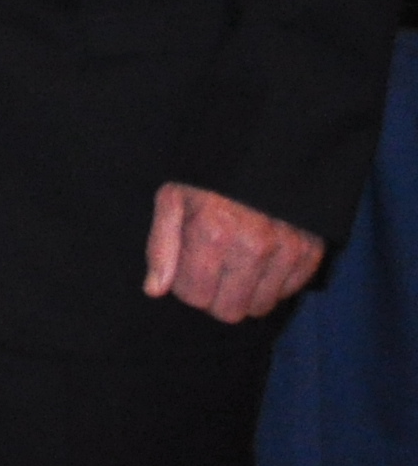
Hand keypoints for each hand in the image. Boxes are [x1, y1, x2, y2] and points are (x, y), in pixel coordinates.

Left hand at [146, 183, 326, 323]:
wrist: (261, 154)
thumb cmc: (208, 181)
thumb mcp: (173, 200)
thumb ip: (161, 247)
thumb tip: (154, 290)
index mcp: (213, 233)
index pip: (196, 296)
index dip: (187, 286)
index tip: (189, 268)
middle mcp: (253, 246)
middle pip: (230, 311)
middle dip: (215, 296)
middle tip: (213, 270)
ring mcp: (286, 250)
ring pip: (260, 307)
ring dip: (245, 293)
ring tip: (236, 262)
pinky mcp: (311, 252)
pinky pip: (287, 293)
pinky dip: (272, 283)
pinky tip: (261, 259)